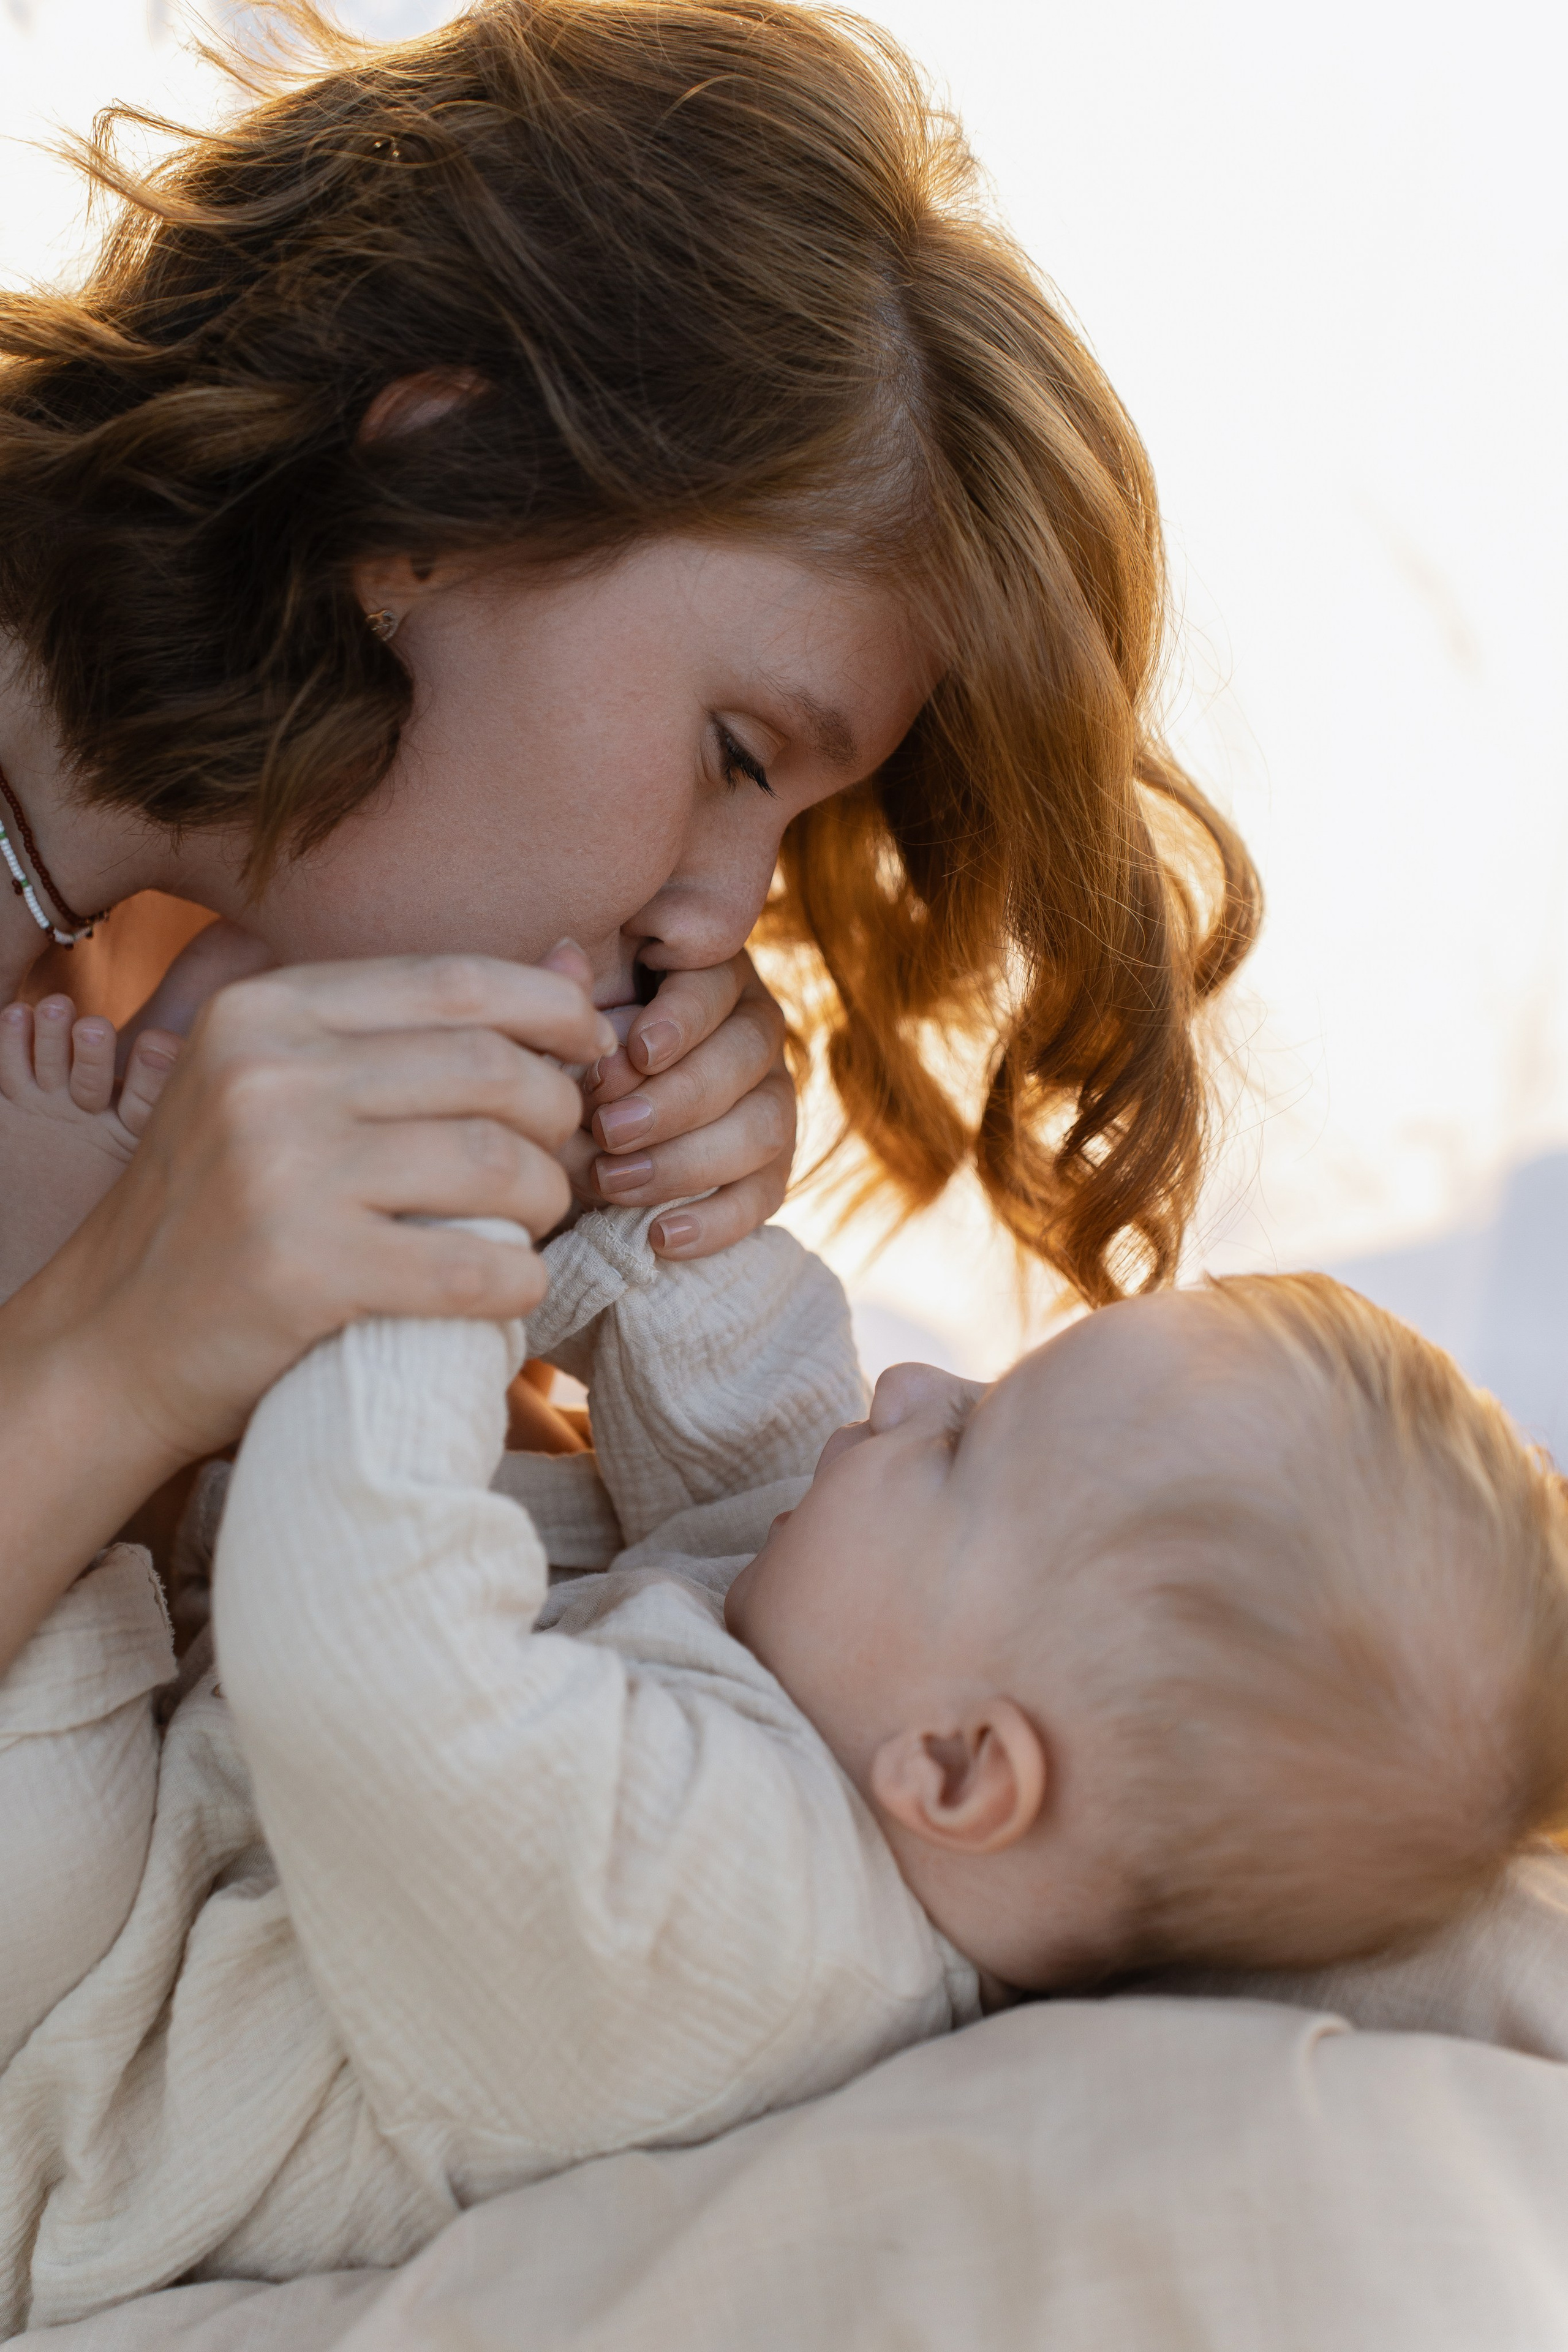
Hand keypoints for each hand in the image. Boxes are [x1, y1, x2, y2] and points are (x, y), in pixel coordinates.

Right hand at [19, 952, 614, 1467]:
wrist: (110, 1343)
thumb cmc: (223, 1210)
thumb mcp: (283, 1087)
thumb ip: (412, 1028)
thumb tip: (569, 955)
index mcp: (266, 1009)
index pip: (455, 982)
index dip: (551, 1011)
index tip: (590, 1051)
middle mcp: (270, 1072)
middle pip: (491, 1068)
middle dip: (558, 1117)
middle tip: (559, 1161)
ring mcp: (283, 1169)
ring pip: (496, 1161)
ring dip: (547, 1200)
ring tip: (531, 1224)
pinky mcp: (303, 1268)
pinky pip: (473, 1265)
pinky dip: (520, 1283)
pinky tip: (513, 1289)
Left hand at [561, 953, 795, 1258]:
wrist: (577, 1135)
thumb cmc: (570, 1060)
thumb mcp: (563, 1026)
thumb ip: (565, 995)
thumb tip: (567, 956)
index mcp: (705, 974)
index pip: (714, 984)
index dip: (682, 1018)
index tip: (637, 1053)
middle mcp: (753, 1028)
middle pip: (745, 1055)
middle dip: (675, 1099)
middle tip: (607, 1131)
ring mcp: (771, 1097)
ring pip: (764, 1126)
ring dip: (687, 1161)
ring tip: (614, 1185)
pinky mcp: (770, 1165)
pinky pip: (765, 1194)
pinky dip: (716, 1221)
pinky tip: (661, 1238)